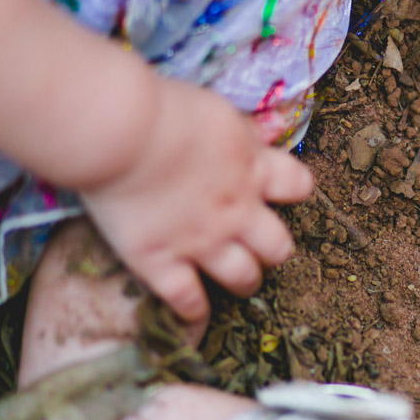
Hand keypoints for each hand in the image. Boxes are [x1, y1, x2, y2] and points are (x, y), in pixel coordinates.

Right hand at [79, 78, 313, 322]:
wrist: (121, 131)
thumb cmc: (164, 109)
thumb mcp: (219, 111)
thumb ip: (247, 130)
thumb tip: (274, 130)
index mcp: (252, 169)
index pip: (298, 187)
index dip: (293, 191)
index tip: (278, 192)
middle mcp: (236, 211)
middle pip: (278, 246)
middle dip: (272, 248)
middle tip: (256, 244)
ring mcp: (201, 242)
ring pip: (243, 278)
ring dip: (243, 279)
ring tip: (234, 278)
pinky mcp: (160, 262)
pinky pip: (187, 300)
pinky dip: (192, 309)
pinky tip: (192, 310)